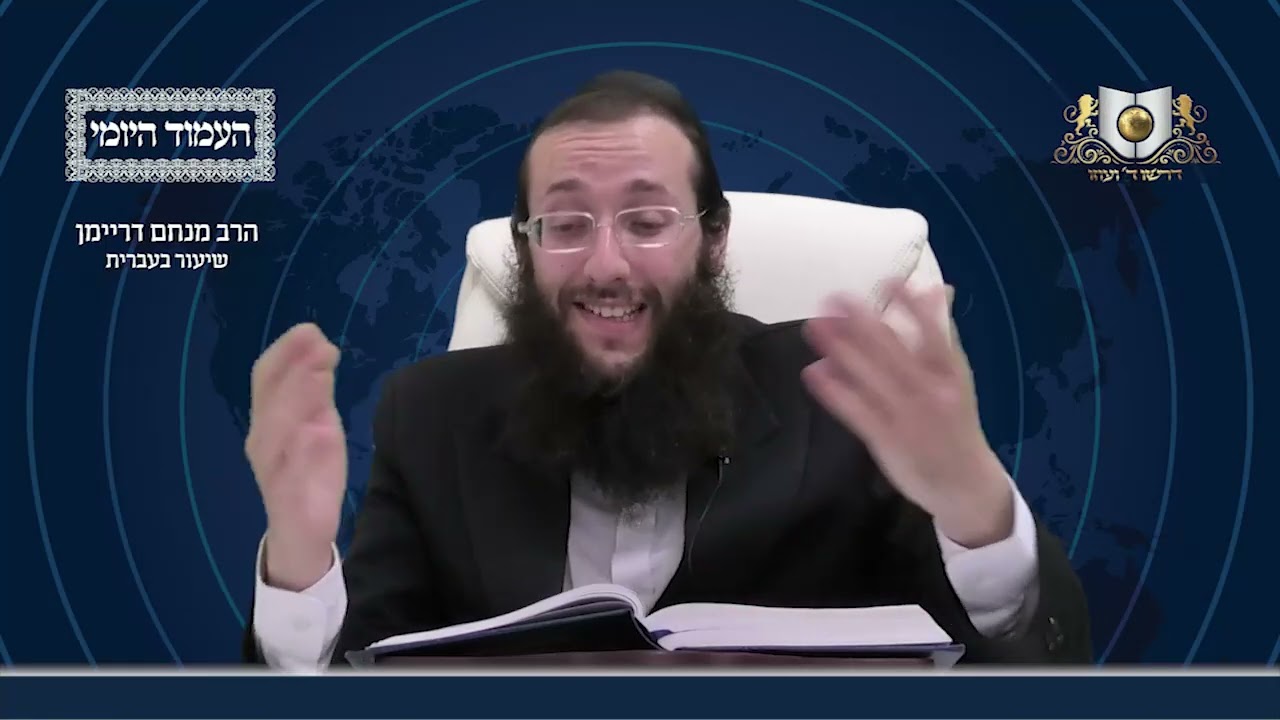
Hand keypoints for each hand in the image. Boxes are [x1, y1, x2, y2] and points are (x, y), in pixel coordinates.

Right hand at [245, 323, 346, 589]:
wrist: (304, 529)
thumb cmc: (309, 470)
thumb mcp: (317, 423)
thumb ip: (317, 391)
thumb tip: (322, 348)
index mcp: (268, 419)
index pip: (267, 378)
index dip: (285, 352)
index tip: (310, 330)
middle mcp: (263, 440)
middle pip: (269, 399)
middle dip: (292, 369)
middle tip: (319, 344)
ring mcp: (272, 469)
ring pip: (275, 432)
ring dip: (296, 401)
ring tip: (319, 377)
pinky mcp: (286, 498)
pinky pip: (290, 474)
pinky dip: (304, 452)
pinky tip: (320, 433)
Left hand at [800, 281, 1012, 547]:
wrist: (965, 484)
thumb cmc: (956, 422)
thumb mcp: (956, 375)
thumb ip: (943, 333)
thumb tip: (938, 288)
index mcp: (950, 371)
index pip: (932, 330)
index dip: (908, 304)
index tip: (886, 280)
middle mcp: (929, 389)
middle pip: (892, 349)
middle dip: (860, 321)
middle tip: (832, 297)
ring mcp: (907, 414)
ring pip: (870, 375)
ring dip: (839, 348)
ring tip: (815, 326)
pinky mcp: (886, 438)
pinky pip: (856, 410)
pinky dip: (834, 390)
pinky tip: (815, 372)